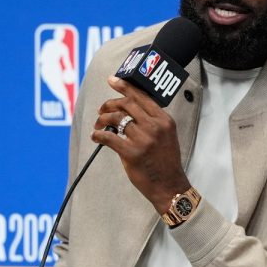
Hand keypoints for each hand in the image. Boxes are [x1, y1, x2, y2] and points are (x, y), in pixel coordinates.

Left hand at [92, 76, 190, 213]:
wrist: (170, 185)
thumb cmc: (166, 162)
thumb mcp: (167, 136)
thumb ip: (152, 122)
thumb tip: (128, 111)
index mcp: (164, 120)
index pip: (142, 96)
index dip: (125, 86)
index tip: (113, 80)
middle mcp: (155, 126)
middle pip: (126, 104)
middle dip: (109, 104)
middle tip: (101, 109)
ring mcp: (143, 139)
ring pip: (116, 119)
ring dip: (102, 120)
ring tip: (98, 126)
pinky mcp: (132, 153)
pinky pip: (109, 138)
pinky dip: (98, 135)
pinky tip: (96, 137)